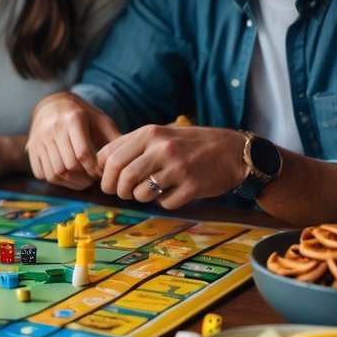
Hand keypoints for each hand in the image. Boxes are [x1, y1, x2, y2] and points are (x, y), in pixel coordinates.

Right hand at [26, 92, 120, 189]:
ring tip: (83, 180)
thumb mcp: (100, 120)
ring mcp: (39, 140)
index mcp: (72, 119)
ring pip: (54, 173)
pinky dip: (56, 181)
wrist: (52, 104)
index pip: (82, 154)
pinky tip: (68, 177)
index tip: (101, 171)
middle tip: (93, 178)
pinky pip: (42, 173)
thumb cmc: (82, 114)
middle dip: (84, 178)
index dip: (94, 169)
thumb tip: (129, 157)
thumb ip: (114, 138)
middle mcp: (53, 129)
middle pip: (68, 166)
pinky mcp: (31, 149)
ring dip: (71, 183)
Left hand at [97, 125, 246, 207]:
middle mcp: (162, 148)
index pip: (110, 155)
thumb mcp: (163, 134)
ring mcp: (177, 168)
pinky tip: (172, 193)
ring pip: (140, 192)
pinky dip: (163, 202)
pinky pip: (164, 203)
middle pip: (122, 176)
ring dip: (140, 197)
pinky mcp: (192, 186)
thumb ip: (135, 145)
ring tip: (150, 191)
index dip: (104, 173)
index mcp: (150, 133)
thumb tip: (102, 164)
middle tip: (123, 193)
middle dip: (117, 190)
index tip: (108, 181)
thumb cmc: (193, 144)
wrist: (233, 152)